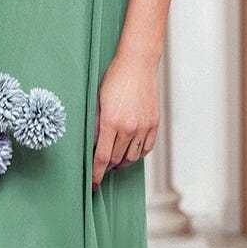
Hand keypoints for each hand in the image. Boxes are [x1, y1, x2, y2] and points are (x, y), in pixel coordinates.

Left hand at [92, 52, 159, 187]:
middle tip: (102, 168)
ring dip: (122, 162)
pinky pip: (146, 148)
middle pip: (117, 159)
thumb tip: (94, 145)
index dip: (96, 174)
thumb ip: (97, 125)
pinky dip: (137, 154)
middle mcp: (128, 127)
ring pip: (132, 157)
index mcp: (111, 122)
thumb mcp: (98, 101)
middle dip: (108, 167)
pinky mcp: (153, 124)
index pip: (102, 157)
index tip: (93, 184)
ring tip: (115, 160)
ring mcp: (143, 126)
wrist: (137, 64)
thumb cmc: (114, 78)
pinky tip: (130, 152)